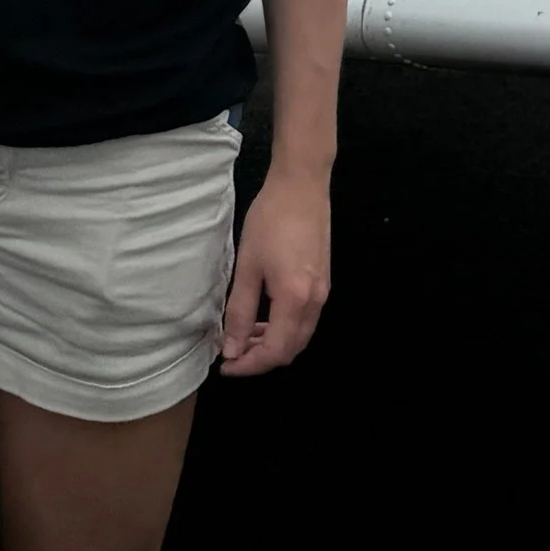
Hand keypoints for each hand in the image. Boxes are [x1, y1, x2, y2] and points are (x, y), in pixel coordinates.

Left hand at [219, 166, 330, 376]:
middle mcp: (315, 302)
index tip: (226, 366)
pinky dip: (284, 327)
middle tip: (233, 353)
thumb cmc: (271, 220)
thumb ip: (241, 312)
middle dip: (261, 359)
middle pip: (291, 350)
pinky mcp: (323, 281)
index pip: (275, 352)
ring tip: (245, 335)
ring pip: (299, 336)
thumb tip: (232, 349)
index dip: (249, 365)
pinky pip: (305, 319)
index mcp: (295, 300)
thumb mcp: (248, 266)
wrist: (302, 184)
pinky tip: (265, 316)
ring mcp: (322, 292)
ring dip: (273, 344)